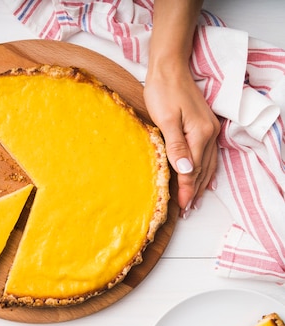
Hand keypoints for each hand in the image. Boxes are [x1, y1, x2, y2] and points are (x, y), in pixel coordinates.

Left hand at [144, 67, 219, 217]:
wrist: (169, 68)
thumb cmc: (163, 91)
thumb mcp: (165, 119)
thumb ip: (176, 146)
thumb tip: (185, 170)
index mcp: (199, 134)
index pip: (193, 170)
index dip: (187, 189)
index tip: (183, 207)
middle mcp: (209, 133)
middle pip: (203, 169)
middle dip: (195, 190)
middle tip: (188, 210)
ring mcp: (208, 129)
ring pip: (207, 163)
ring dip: (201, 182)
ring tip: (195, 200)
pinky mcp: (204, 125)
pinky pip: (207, 153)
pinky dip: (205, 168)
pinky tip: (203, 176)